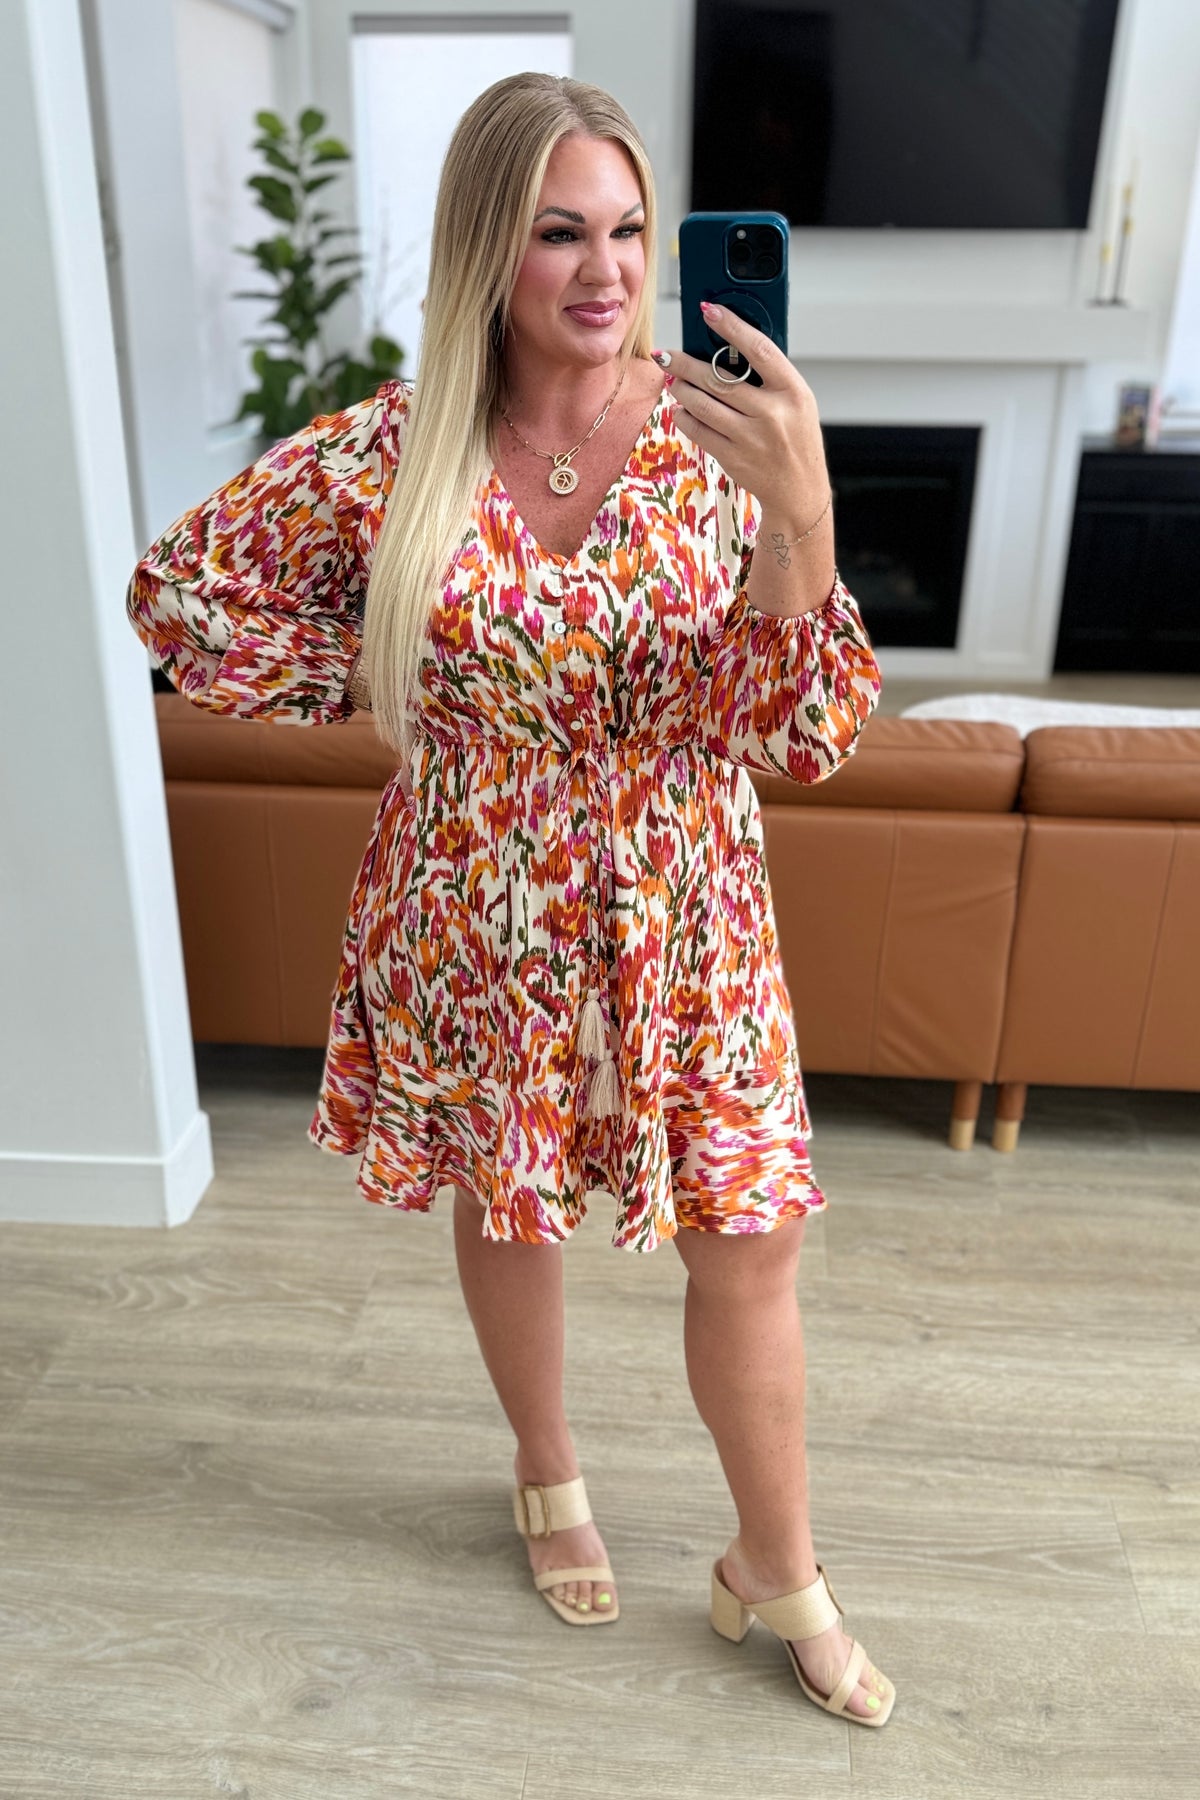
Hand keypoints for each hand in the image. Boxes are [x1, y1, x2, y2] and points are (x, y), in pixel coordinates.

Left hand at [657, 304, 829, 526]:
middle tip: (666, 355)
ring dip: (681, 390)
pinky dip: (684, 417)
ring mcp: (751, 438)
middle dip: (684, 364)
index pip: (758, 349)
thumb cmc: (796, 438)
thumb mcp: (796, 402)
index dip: (731, 326)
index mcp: (793, 391)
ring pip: (702, 404)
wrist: (799, 490)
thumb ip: (769, 377)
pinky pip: (698, 430)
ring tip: (673, 382)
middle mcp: (772, 414)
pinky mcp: (733, 458)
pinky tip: (682, 410)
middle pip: (718, 378)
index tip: (708, 311)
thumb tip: (727, 347)